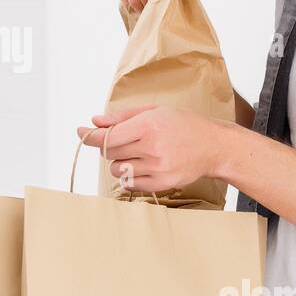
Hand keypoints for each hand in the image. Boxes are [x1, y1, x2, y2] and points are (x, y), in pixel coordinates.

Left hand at [76, 104, 233, 191]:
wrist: (214, 146)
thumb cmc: (183, 124)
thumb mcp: (154, 111)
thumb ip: (122, 117)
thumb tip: (95, 121)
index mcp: (149, 125)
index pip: (108, 136)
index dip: (90, 136)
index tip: (81, 133)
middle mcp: (152, 147)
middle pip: (110, 152)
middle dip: (109, 146)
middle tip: (123, 140)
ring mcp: (158, 168)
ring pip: (117, 169)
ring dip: (120, 161)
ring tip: (137, 152)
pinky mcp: (162, 183)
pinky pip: (129, 184)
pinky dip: (129, 175)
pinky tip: (142, 165)